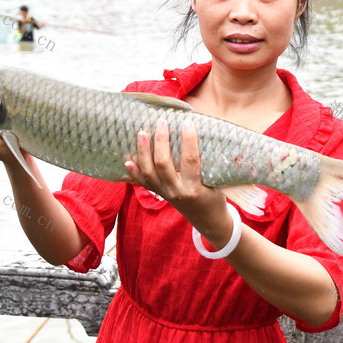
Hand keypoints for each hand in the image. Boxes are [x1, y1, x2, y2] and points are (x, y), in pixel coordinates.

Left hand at [124, 118, 230, 237]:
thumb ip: (206, 162)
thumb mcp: (215, 181)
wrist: (207, 220)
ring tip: (142, 132)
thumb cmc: (214, 198)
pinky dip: (134, 171)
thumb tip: (198, 132)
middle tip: (161, 122)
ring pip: (149, 171)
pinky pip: (143, 182)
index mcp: (194, 187)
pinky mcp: (159, 194)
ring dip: (143, 151)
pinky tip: (127, 160)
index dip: (189, 140)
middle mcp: (176, 191)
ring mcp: (165, 193)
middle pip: (163, 164)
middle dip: (161, 141)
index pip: (190, 160)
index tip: (188, 122)